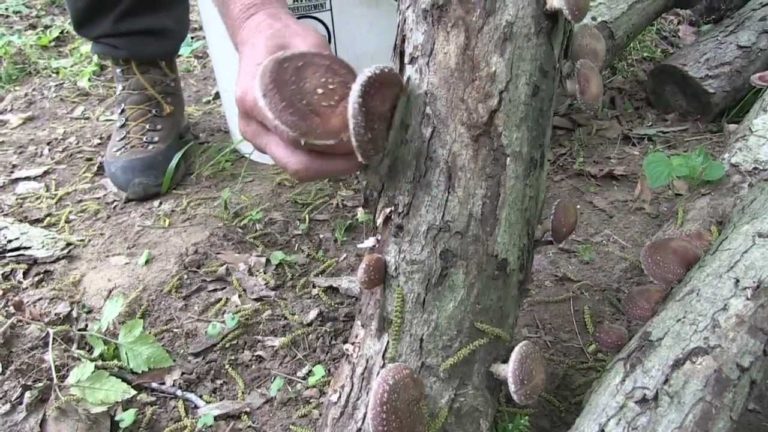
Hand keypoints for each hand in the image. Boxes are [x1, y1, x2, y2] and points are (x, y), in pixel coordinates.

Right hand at [233, 8, 361, 181]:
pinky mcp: (266, 140)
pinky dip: (318, 159)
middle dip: (333, 168)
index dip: (331, 155)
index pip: (296, 143)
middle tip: (363, 158)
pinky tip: (339, 151)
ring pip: (294, 166)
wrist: (258, 35)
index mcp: (256, 101)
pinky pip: (293, 158)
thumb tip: (363, 107)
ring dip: (327, 167)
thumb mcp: (311, 49)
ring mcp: (256, 136)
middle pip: (295, 165)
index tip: (359, 149)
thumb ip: (331, 78)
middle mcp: (252, 125)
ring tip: (355, 155)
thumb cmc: (284, 39)